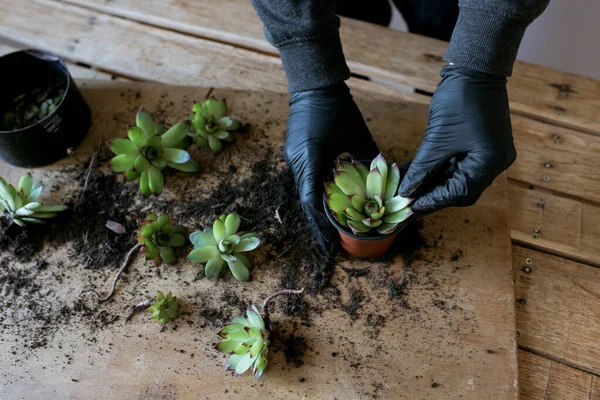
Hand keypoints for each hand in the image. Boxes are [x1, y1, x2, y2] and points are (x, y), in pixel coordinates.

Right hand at [284, 82, 378, 254]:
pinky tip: (326, 206)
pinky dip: (315, 196)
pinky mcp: (296, 153)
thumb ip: (369, 160)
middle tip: (331, 247)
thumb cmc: (337, 107)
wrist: (314, 84)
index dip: (322, 226)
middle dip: (319, 226)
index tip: (332, 246)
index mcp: (310, 158)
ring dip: (316, 213)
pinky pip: (305, 180)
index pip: (312, 201)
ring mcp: (293, 158)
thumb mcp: (357, 135)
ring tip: (329, 232)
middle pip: (306, 202)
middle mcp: (297, 162)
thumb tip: (385, 181)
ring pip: (305, 193)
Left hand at [399, 65, 515, 214]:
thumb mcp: (437, 140)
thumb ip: (422, 168)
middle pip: (459, 190)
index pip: (459, 193)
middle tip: (406, 200)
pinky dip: (436, 168)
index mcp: (490, 164)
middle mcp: (494, 163)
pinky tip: (414, 172)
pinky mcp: (477, 145)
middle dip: (432, 194)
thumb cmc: (460, 101)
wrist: (474, 68)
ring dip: (431, 181)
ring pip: (455, 178)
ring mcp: (487, 154)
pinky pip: (455, 164)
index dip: (431, 200)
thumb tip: (406, 191)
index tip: (408, 207)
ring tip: (405, 187)